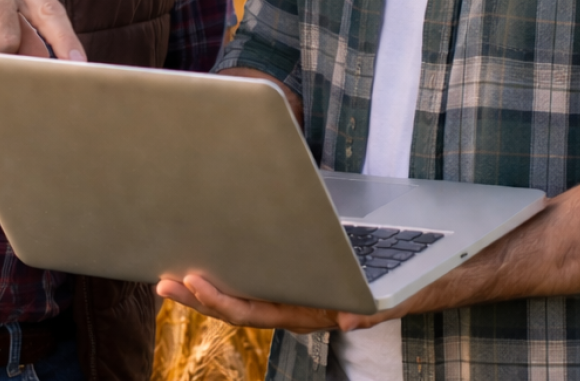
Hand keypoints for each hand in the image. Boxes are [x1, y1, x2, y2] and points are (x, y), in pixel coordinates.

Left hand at [156, 274, 396, 333]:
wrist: (417, 281)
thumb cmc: (398, 286)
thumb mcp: (391, 296)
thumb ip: (372, 310)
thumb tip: (352, 321)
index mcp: (308, 313)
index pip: (256, 313)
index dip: (224, 301)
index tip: (195, 283)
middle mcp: (292, 308)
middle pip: (235, 308)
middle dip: (197, 297)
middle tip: (162, 283)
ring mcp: (290, 296)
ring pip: (238, 296)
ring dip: (203, 287)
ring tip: (169, 274)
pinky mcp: (291, 278)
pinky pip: (252, 282)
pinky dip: (225, 273)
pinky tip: (206, 259)